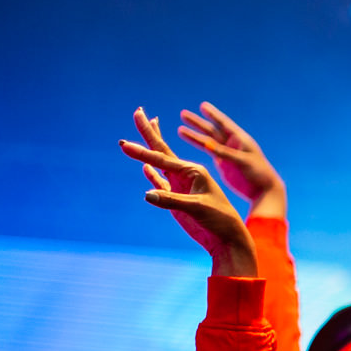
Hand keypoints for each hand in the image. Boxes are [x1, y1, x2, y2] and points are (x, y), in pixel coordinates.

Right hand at [120, 113, 255, 275]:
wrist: (226, 239)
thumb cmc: (219, 219)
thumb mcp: (197, 208)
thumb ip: (172, 200)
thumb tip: (147, 195)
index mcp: (194, 171)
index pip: (163, 158)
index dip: (143, 150)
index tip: (124, 144)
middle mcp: (187, 175)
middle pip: (162, 151)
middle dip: (149, 132)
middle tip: (138, 111)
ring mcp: (180, 186)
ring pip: (161, 164)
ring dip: (149, 150)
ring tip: (145, 130)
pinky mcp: (177, 199)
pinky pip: (161, 183)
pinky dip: (152, 174)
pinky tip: (144, 167)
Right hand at [176, 102, 286, 219]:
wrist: (264, 190)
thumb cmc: (258, 174)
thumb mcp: (242, 162)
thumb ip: (225, 153)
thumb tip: (207, 145)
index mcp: (240, 140)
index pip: (224, 124)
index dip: (213, 114)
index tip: (203, 105)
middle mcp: (232, 144)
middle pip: (212, 130)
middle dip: (198, 123)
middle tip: (183, 113)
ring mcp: (227, 153)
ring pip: (208, 141)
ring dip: (195, 135)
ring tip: (180, 129)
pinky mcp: (224, 163)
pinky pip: (210, 151)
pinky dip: (200, 146)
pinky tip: (191, 140)